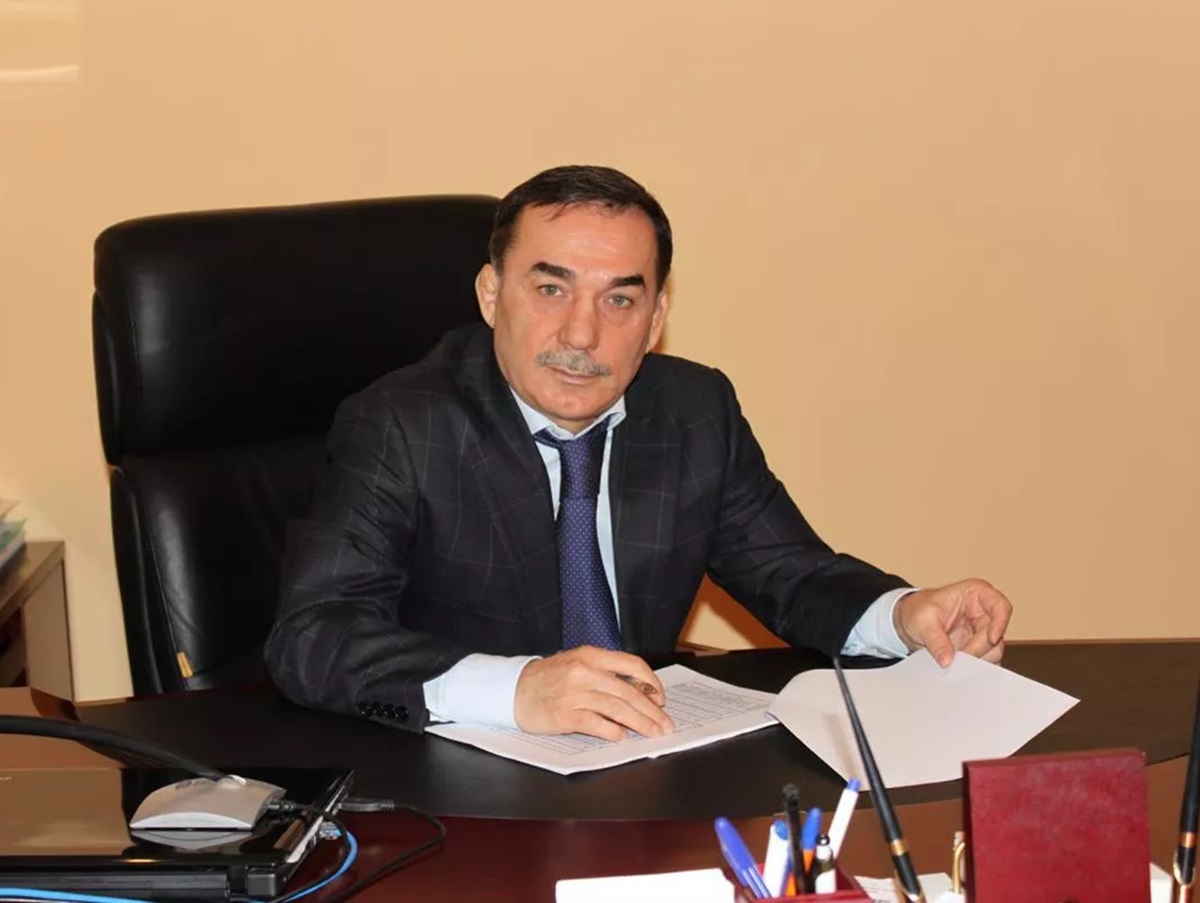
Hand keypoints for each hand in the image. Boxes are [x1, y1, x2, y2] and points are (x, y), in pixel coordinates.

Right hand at [514, 646, 674, 741]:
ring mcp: (574, 693)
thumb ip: (604, 674)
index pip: (631, 664)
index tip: (661, 697)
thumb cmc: (549, 679)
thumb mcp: (577, 665)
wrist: (513, 690)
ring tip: (652, 733)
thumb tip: (639, 693)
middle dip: (651, 710)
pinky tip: (622, 737)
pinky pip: (596, 723)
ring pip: (616, 708)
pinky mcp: (564, 714)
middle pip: (628, 691)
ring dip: (639, 723)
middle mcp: (584, 671)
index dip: (651, 682)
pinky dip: (612, 731)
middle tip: (665, 724)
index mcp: (590, 655)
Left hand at [894, 578, 1012, 666]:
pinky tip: (958, 668)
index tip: (991, 639)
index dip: (1001, 622)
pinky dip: (973, 667)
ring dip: (975, 660)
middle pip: (996, 635)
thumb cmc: (918, 609)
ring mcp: (982, 631)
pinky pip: (984, 661)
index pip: (1001, 606)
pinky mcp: (978, 648)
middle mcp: (984, 612)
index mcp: (976, 593)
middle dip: (978, 649)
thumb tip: (948, 660)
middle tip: (958, 658)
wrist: (908, 621)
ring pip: (993, 651)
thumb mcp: (922, 620)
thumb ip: (935, 640)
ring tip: (953, 661)